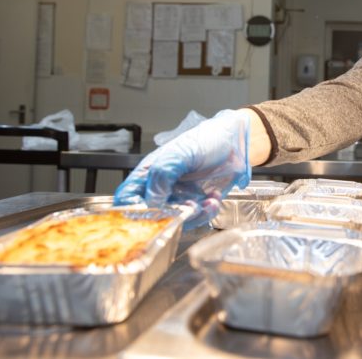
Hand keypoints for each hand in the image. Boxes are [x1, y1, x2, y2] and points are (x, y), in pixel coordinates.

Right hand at [114, 109, 250, 226]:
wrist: (234, 141)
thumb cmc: (205, 139)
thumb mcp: (180, 153)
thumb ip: (162, 175)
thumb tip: (152, 201)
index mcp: (148, 173)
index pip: (127, 199)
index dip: (132, 212)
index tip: (151, 216)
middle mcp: (160, 188)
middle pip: (152, 216)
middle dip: (170, 217)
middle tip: (189, 208)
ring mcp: (178, 197)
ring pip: (175, 220)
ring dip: (193, 216)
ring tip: (208, 202)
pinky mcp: (196, 203)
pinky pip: (196, 218)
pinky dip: (206, 213)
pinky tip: (214, 198)